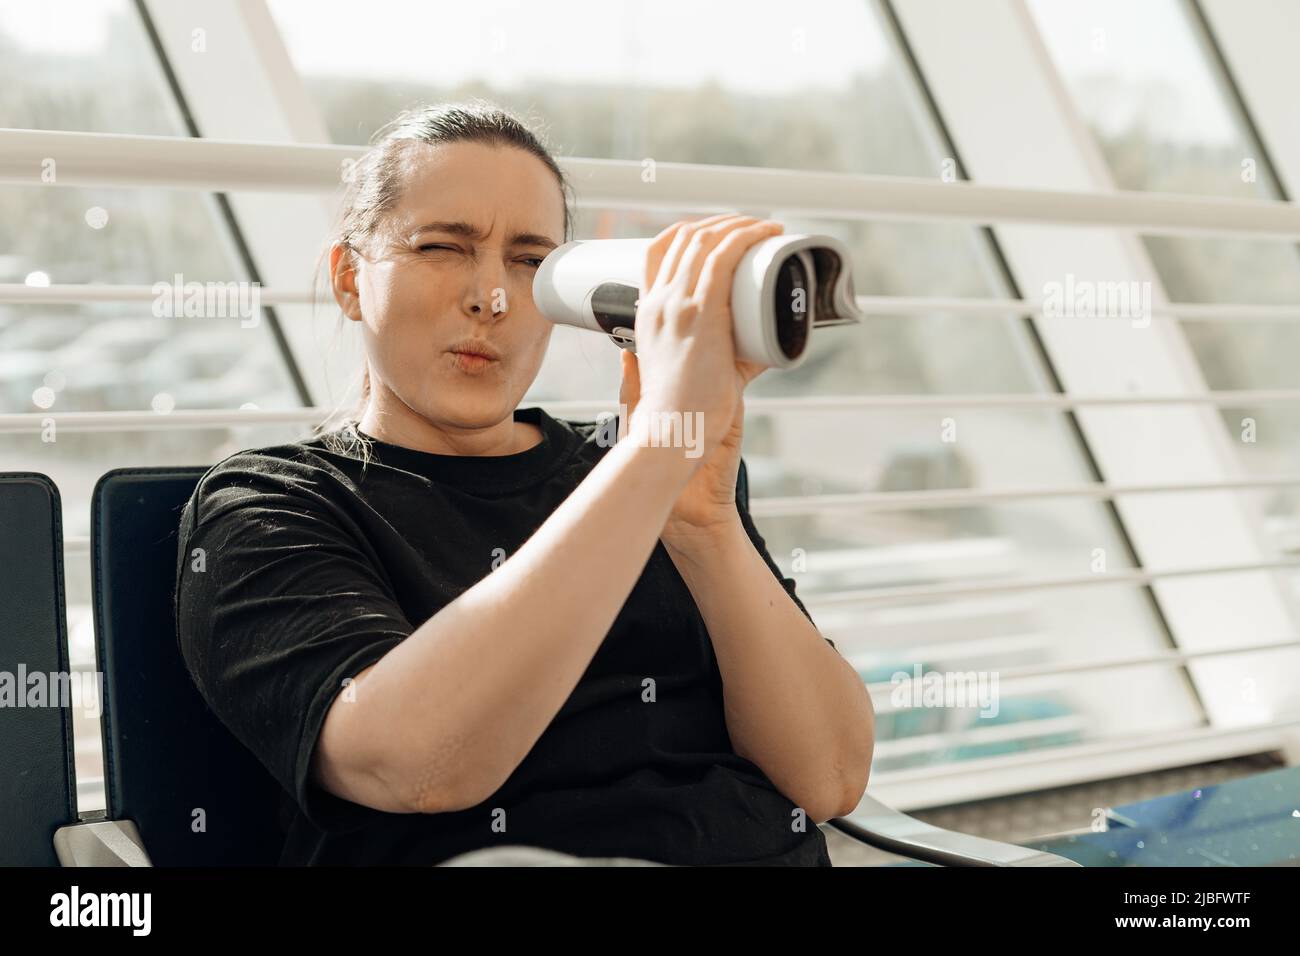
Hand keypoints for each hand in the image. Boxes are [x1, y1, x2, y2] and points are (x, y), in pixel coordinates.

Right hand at [618, 214, 781, 541]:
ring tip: (764, 227)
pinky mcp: (702, 315)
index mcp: (645, 313)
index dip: (688, 230)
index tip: (718, 231)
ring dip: (739, 224)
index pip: (657, 250)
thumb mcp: (675, 378)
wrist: (671, 435)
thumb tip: (729, 350)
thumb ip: (695, 362)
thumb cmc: (678, 415)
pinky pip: (723, 258)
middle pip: (685, 238)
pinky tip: (765, 231)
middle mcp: (657, 302)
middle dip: (721, 223)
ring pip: (706, 241)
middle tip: (751, 227)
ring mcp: (677, 305)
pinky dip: (746, 237)